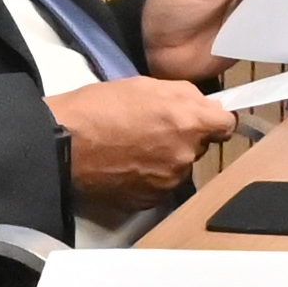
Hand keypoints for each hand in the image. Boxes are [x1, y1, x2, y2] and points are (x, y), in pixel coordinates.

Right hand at [46, 76, 237, 210]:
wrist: (61, 144)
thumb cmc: (97, 108)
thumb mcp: (144, 85)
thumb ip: (185, 95)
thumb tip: (207, 107)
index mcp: (188, 123)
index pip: (226, 126)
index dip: (213, 120)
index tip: (201, 119)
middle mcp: (184, 156)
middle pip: (199, 147)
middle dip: (183, 138)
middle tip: (152, 129)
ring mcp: (168, 182)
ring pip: (178, 168)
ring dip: (165, 160)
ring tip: (133, 149)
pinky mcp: (149, 201)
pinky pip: (159, 187)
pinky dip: (149, 178)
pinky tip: (125, 166)